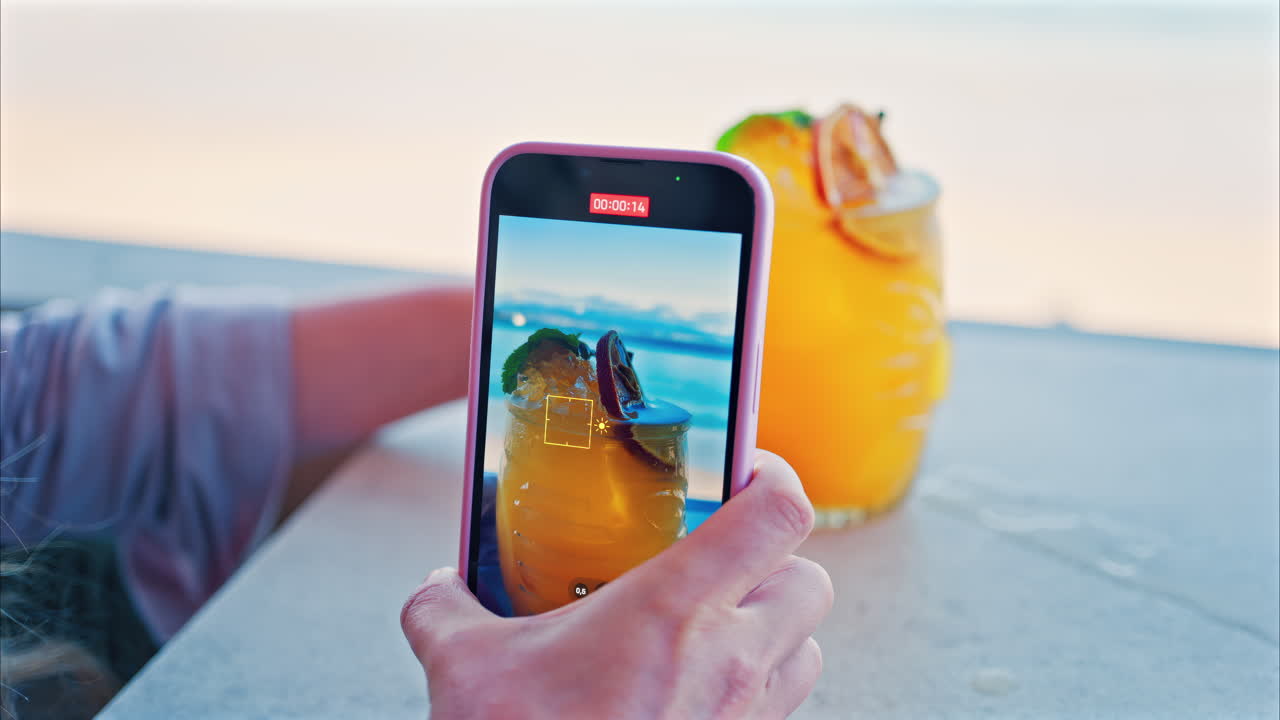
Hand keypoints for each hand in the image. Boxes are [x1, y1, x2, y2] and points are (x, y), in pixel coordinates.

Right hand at [400, 450, 832, 718]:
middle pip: (811, 578)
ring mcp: (747, 716)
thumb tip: (437, 591)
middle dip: (777, 561)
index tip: (744, 470)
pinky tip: (700, 688)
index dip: (773, 477)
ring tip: (719, 624)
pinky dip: (761, 686)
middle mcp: (731, 660)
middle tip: (723, 557)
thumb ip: (446, 612)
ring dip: (778, 627)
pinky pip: (783, 706)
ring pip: (808, 645)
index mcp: (676, 609)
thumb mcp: (466, 669)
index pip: (779, 514)